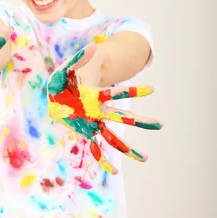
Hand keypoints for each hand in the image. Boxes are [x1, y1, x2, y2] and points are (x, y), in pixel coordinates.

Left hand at [47, 43, 161, 173]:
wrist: (57, 91)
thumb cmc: (65, 78)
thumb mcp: (69, 67)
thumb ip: (81, 58)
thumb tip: (95, 45)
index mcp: (95, 95)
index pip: (116, 93)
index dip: (132, 91)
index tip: (152, 89)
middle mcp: (98, 111)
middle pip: (121, 117)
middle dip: (139, 122)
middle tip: (159, 125)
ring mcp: (93, 122)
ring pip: (112, 136)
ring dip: (126, 147)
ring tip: (144, 158)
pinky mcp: (85, 130)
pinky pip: (94, 148)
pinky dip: (102, 159)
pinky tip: (113, 172)